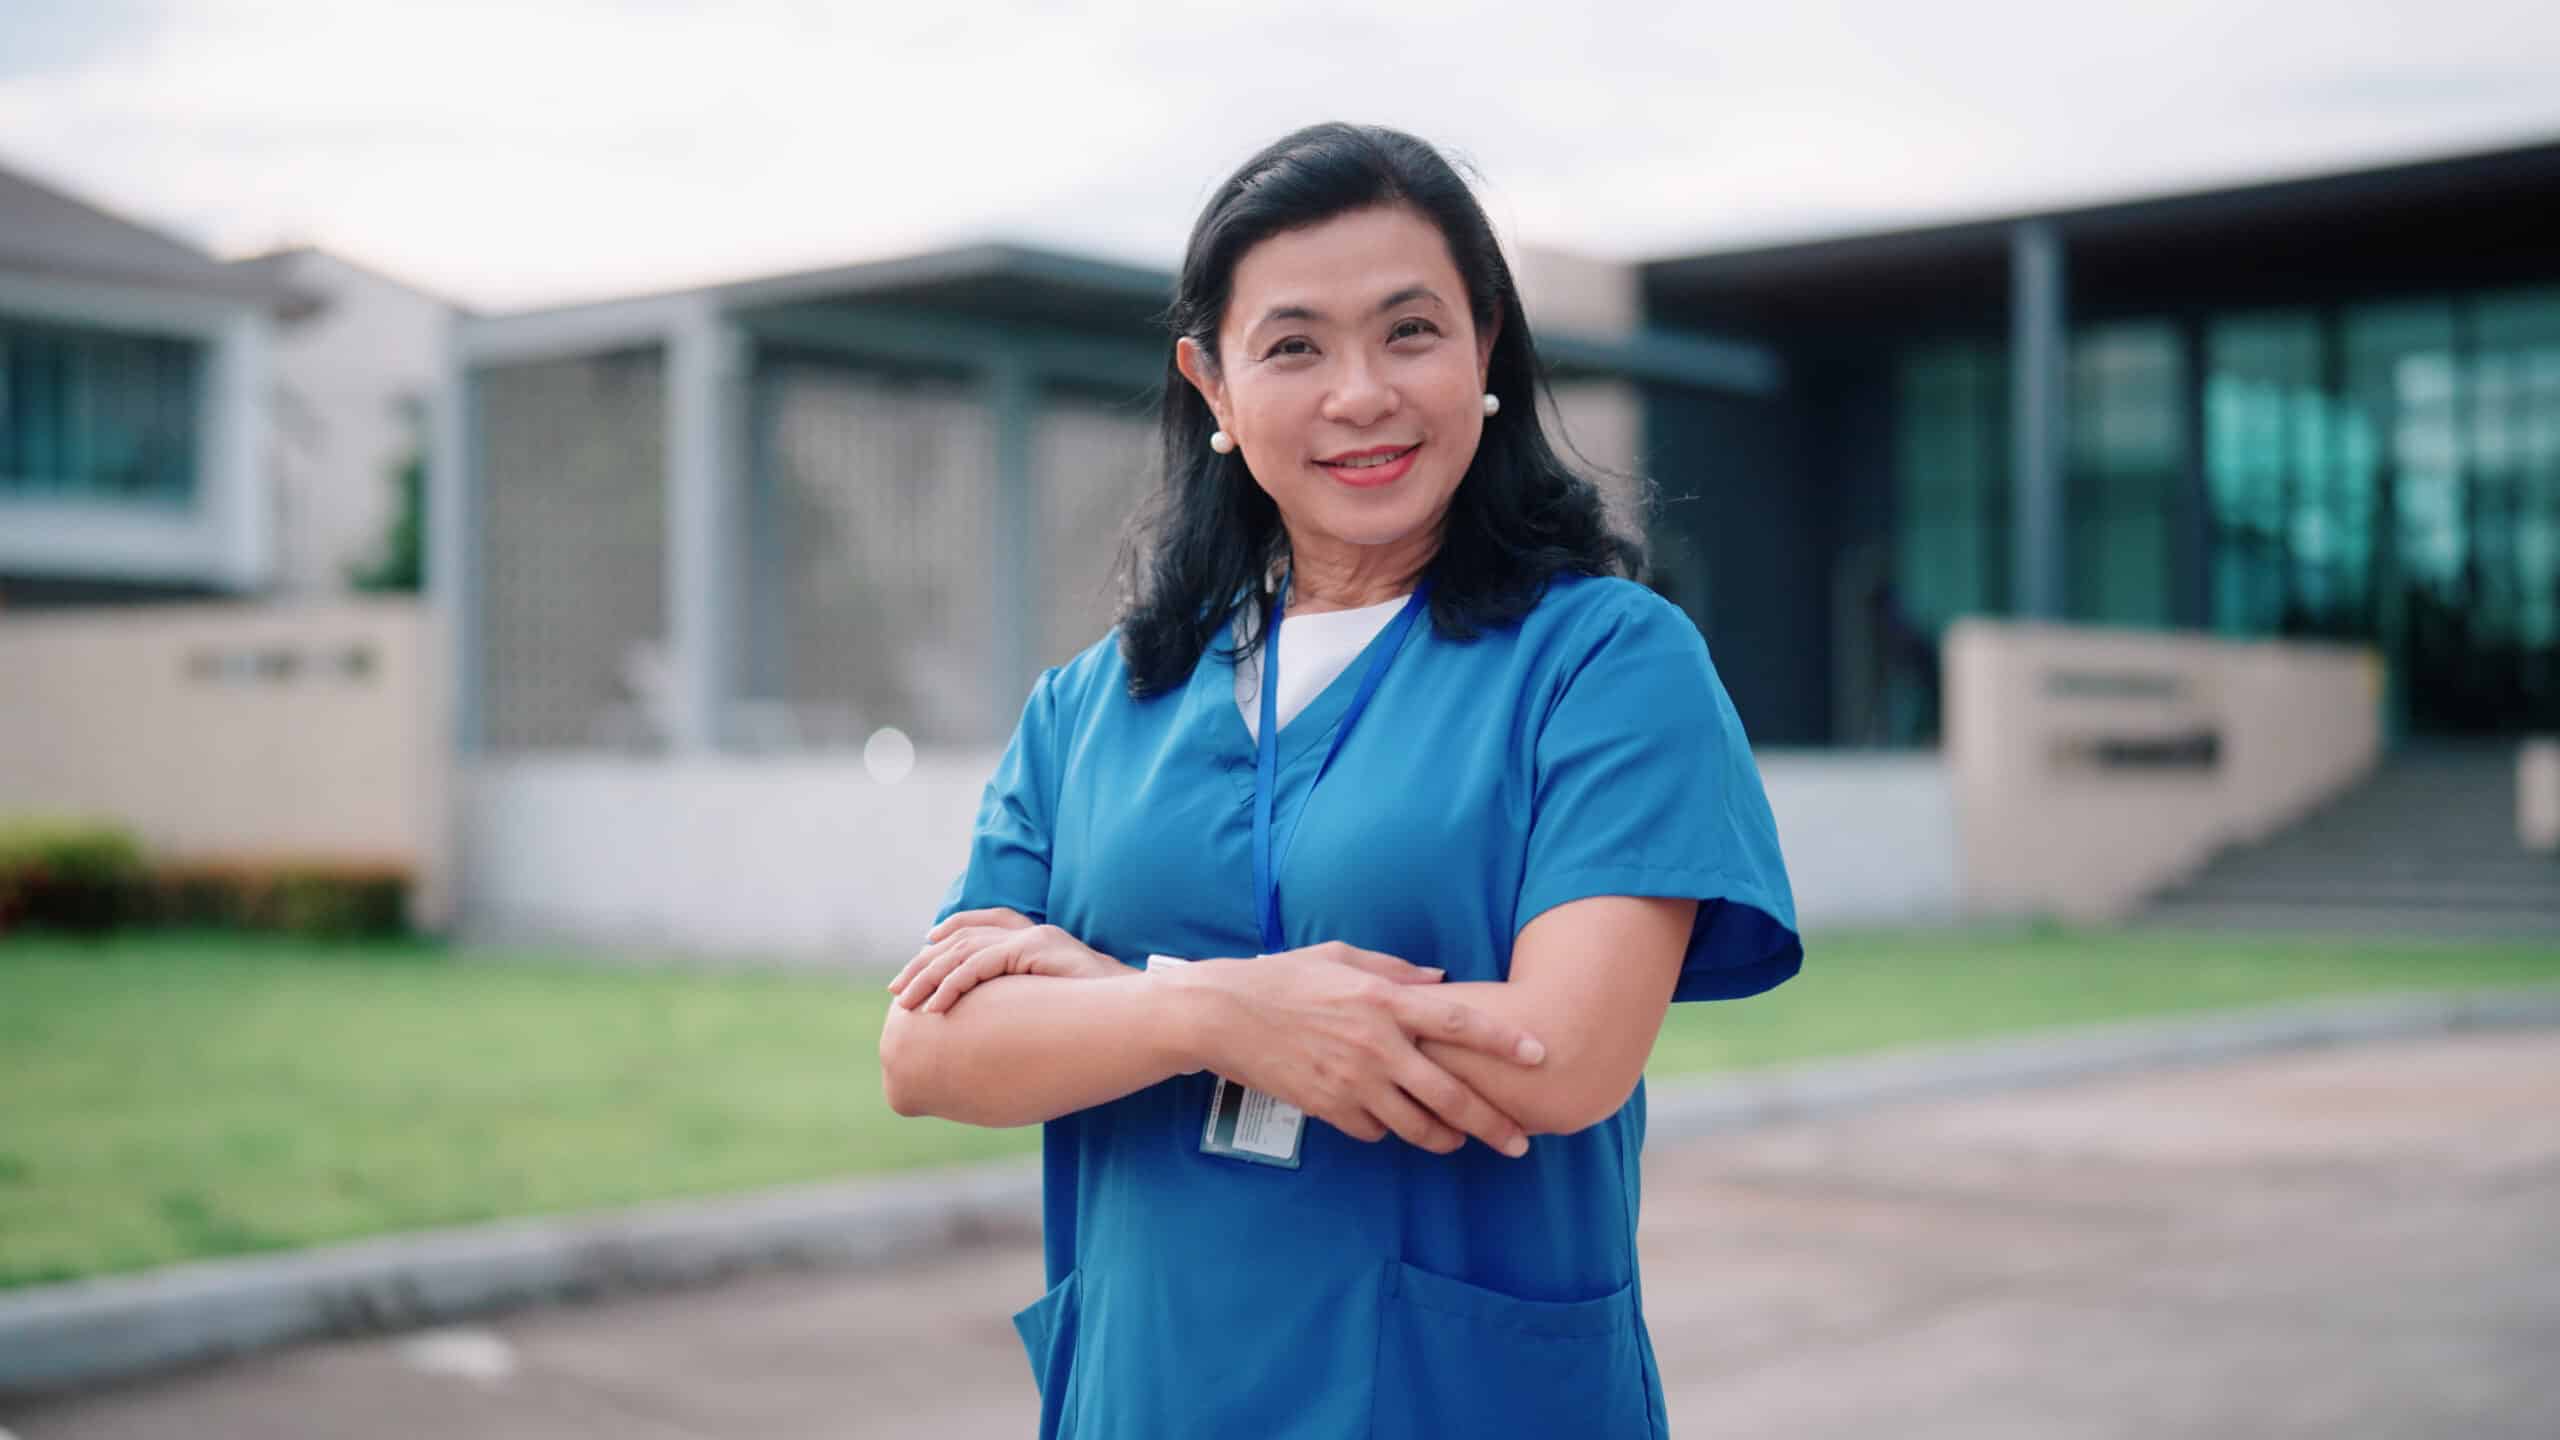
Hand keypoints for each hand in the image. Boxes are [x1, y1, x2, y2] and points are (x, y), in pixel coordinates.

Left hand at [889, 908, 1125, 1012]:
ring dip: (930, 976)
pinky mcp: (1036, 949)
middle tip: (898, 989)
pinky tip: (936, 1006)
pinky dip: (953, 984)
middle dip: (925, 962)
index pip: (982, 926)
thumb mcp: (1058, 1009)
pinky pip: (980, 964)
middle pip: (963, 937)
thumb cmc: (1106, 1018)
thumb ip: (1030, 1007)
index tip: (921, 956)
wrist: (1144, 1010)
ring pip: (964, 949)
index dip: (947, 937)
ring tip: (907, 1002)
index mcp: (1036, 941)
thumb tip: (1006, 1034)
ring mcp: (1033, 938)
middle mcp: (1031, 933)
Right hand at [1174, 942, 1545, 1158]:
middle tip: (1519, 1142)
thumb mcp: (1340, 955)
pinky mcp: (1327, 1107)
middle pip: (1449, 1095)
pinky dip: (1386, 1130)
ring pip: (1416, 1126)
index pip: (1459, 1021)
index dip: (1503, 1041)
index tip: (1539, 1055)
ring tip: (1460, 1142)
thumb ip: (1396, 970)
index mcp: (1383, 1000)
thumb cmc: (1283, 977)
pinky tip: (1390, 1122)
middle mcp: (1375, 1045)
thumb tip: (1443, 979)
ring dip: (1444, 1139)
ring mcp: (1351, 1081)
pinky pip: (1373, 1131)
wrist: (1222, 1015)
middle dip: (1491, 1124)